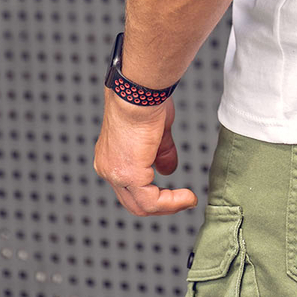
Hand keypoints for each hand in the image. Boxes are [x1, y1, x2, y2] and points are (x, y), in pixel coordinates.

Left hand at [94, 90, 198, 215]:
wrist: (138, 90)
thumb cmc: (145, 99)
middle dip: (161, 205)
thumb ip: (160, 152)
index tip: (176, 193)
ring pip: (141, 205)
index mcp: (111, 156)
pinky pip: (150, 200)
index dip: (154, 192)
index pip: (130, 186)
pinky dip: (171, 203)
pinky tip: (186, 197)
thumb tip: (168, 169)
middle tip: (183, 201)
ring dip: (168, 206)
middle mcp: (108, 168)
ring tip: (188, 200)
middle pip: (133, 201)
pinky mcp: (128, 175)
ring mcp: (115, 174)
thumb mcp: (155, 131)